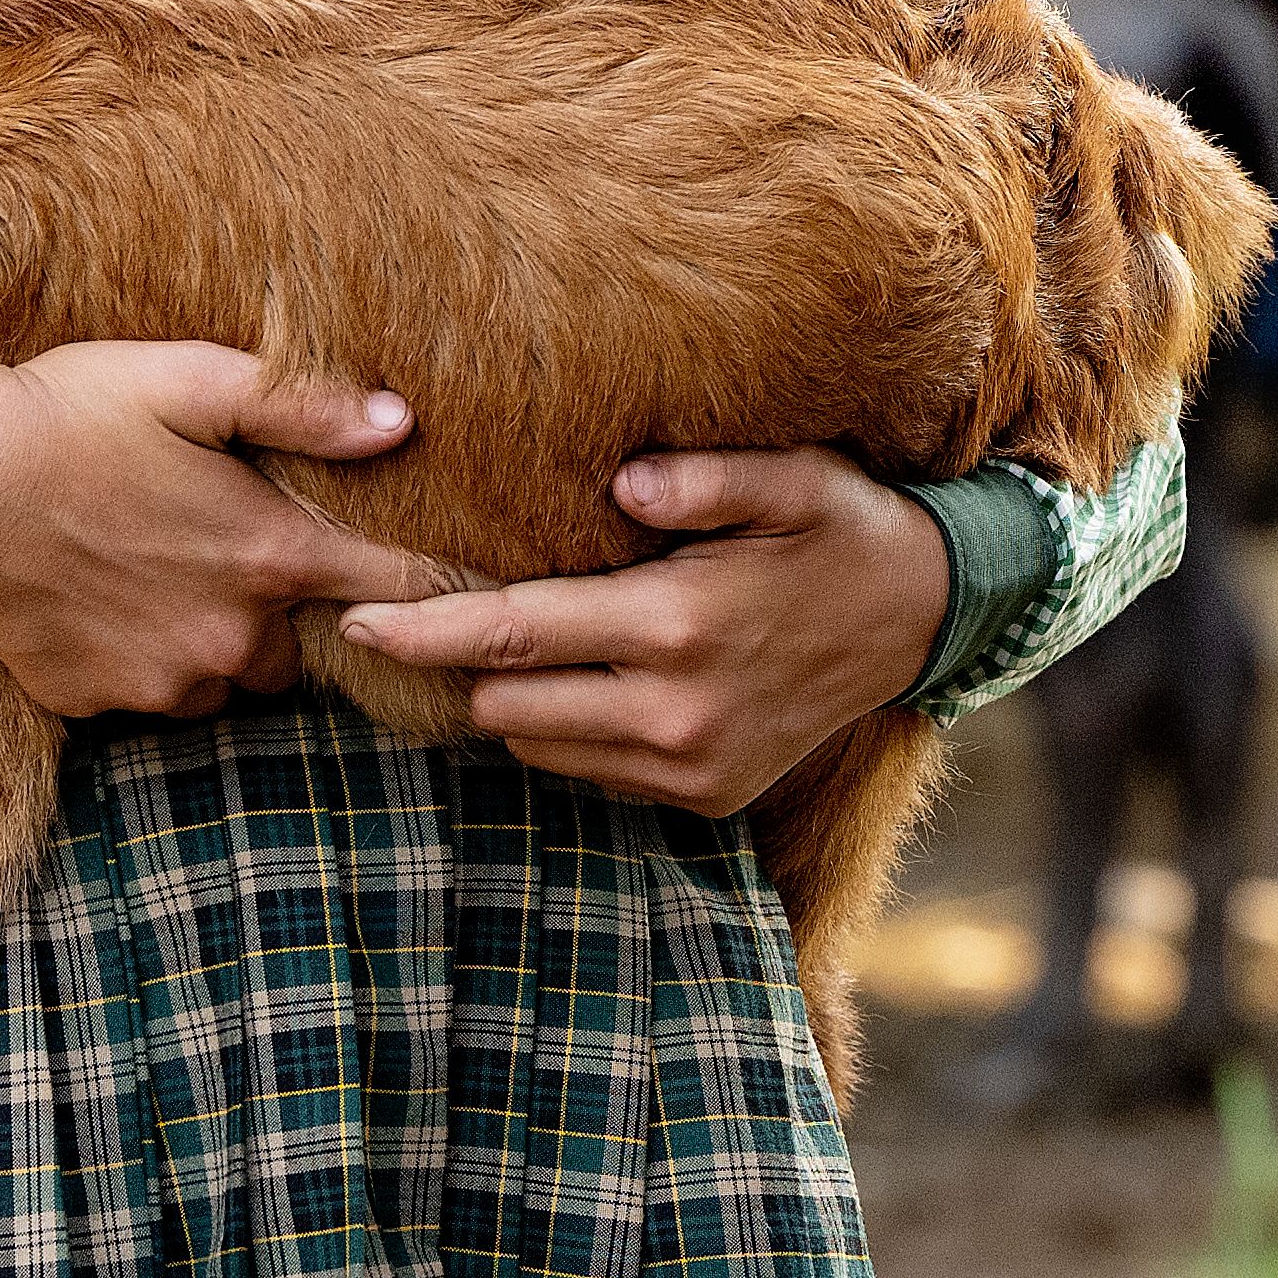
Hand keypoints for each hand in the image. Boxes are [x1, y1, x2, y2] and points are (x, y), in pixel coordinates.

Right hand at [0, 341, 449, 717]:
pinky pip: (147, 692)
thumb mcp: (192, 379)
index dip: (436, 586)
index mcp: (270, 558)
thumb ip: (304, 405)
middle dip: (281, 608)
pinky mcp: (97, 703)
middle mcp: (230, 638)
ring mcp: (162, 680)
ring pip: (224, 678)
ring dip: (212, 639)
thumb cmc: (70, 413)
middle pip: (301, 646)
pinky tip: (99, 597)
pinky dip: (139, 658)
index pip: (399, 589)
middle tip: (227, 546)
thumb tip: (401, 421)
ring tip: (157, 570)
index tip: (466, 589)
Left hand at [338, 448, 951, 818]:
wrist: (926, 620)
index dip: (424, 632)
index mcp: (678, 627)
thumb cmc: (842, 529)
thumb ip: (708, 479)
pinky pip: (592, 771)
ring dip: (519, 701)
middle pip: (507, 706)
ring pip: (539, 747)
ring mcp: (690, 768)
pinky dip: (573, 730)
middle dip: (464, 664)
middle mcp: (676, 715)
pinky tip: (593, 676)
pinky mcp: (705, 799)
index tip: (351, 623)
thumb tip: (625, 483)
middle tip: (435, 611)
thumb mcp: (792, 479)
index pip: (513, 637)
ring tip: (524, 641)